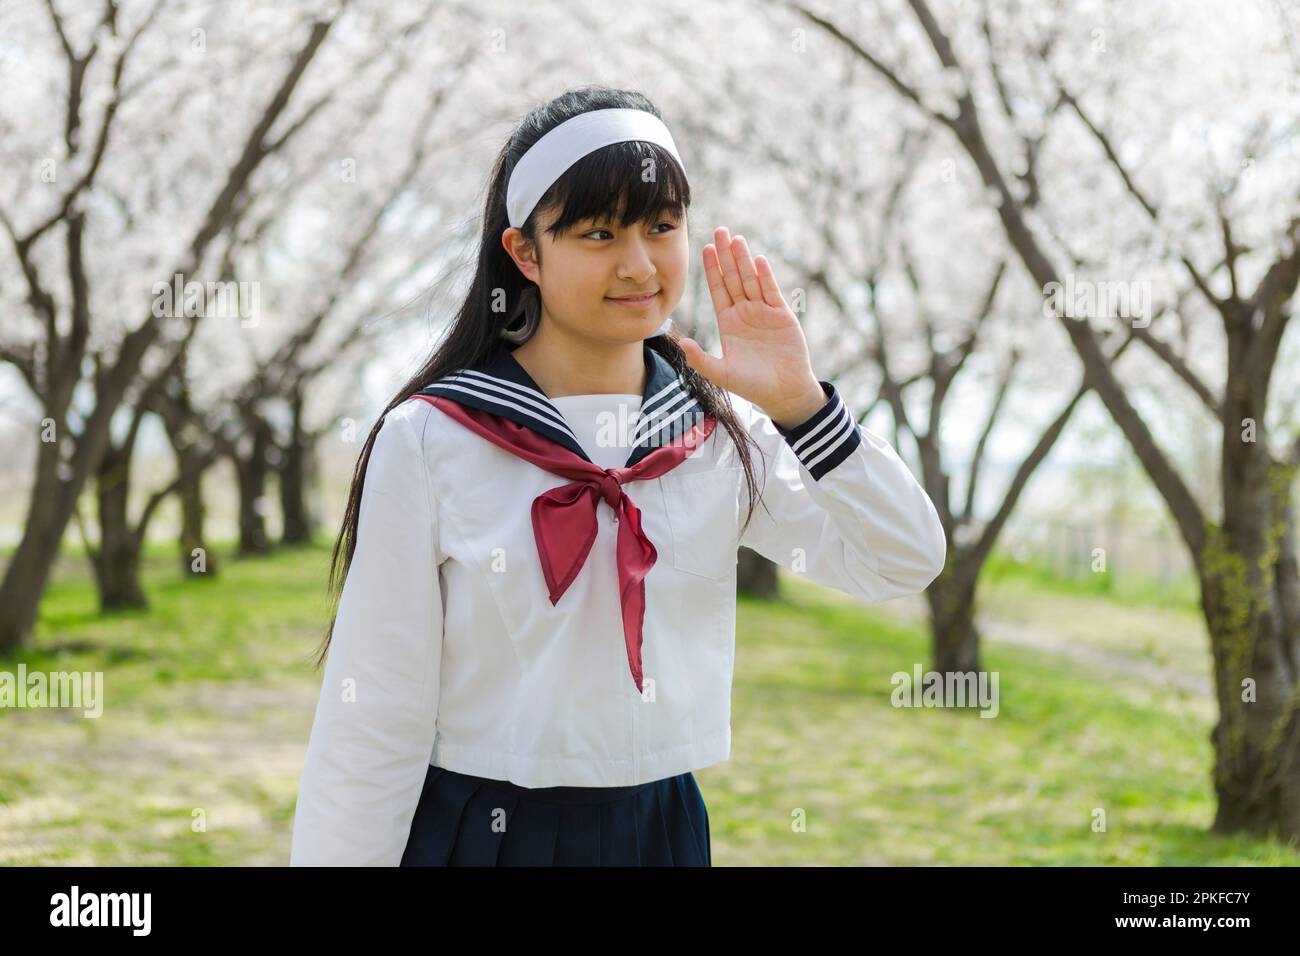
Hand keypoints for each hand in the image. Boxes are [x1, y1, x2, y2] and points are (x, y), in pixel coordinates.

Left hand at [679, 227, 826, 428]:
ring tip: (736, 238)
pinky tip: (758, 260)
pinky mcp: (782, 315)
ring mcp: (764, 312)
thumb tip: (682, 343)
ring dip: (743, 259)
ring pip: (751, 280)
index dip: (711, 269)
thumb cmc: (752, 385)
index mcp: (728, 322)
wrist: (783, 393)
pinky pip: (771, 292)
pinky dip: (765, 276)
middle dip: (726, 255)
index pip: (717, 289)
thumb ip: (701, 359)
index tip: (705, 248)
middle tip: (719, 230)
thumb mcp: (721, 373)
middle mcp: (744, 312)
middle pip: (733, 278)